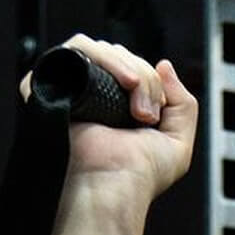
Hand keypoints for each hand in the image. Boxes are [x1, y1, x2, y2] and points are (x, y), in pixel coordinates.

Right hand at [24, 35, 197, 202]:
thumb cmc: (140, 176)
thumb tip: (164, 64)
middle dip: (142, 76)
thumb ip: (183, 104)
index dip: (149, 78)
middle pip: (117, 53)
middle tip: (145, 114)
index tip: (155, 113)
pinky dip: (98, 56)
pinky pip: (73, 50)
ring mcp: (70, 90)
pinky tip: (118, 82)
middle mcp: (92, 94)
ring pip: (97, 47)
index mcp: (116, 104)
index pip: (130, 65)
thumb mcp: (177, 143)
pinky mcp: (51, 87)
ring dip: (124, 66)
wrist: (114, 187)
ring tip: (135, 100)